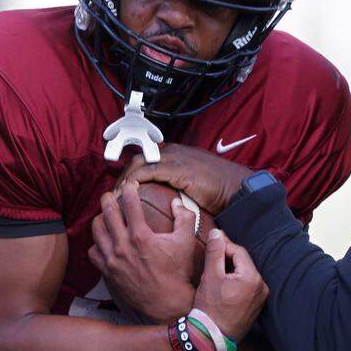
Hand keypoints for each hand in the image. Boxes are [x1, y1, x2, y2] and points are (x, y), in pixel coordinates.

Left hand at [89, 182, 197, 323]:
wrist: (166, 302)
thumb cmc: (177, 272)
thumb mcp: (186, 242)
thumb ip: (185, 217)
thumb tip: (178, 202)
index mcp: (141, 236)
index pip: (130, 203)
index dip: (130, 189)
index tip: (131, 185)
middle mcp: (123, 246)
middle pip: (107, 212)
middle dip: (109, 198)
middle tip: (112, 194)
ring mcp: (112, 259)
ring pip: (97, 230)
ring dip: (100, 217)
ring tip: (105, 214)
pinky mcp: (107, 271)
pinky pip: (93, 251)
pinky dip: (97, 243)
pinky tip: (104, 240)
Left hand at [120, 144, 253, 214]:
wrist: (236, 189)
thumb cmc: (221, 190)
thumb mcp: (196, 184)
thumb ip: (180, 184)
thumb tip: (170, 198)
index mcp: (176, 154)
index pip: (145, 158)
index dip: (131, 173)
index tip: (122, 190)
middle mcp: (172, 152)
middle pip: (137, 159)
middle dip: (123, 176)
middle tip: (115, 196)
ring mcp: (174, 158)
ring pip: (138, 163)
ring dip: (125, 179)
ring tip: (117, 198)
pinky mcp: (176, 168)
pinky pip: (147, 171)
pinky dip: (135, 181)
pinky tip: (128, 194)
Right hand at [192, 229, 267, 339]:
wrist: (211, 338)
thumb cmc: (210, 308)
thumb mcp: (210, 275)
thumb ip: (215, 252)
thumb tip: (217, 233)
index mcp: (253, 278)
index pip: (239, 252)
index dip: (224, 246)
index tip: (212, 243)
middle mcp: (262, 287)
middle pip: (244, 263)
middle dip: (228, 258)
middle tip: (212, 256)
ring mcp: (261, 299)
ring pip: (245, 275)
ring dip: (232, 270)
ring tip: (215, 271)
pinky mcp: (256, 307)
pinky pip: (247, 287)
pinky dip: (236, 282)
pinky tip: (223, 286)